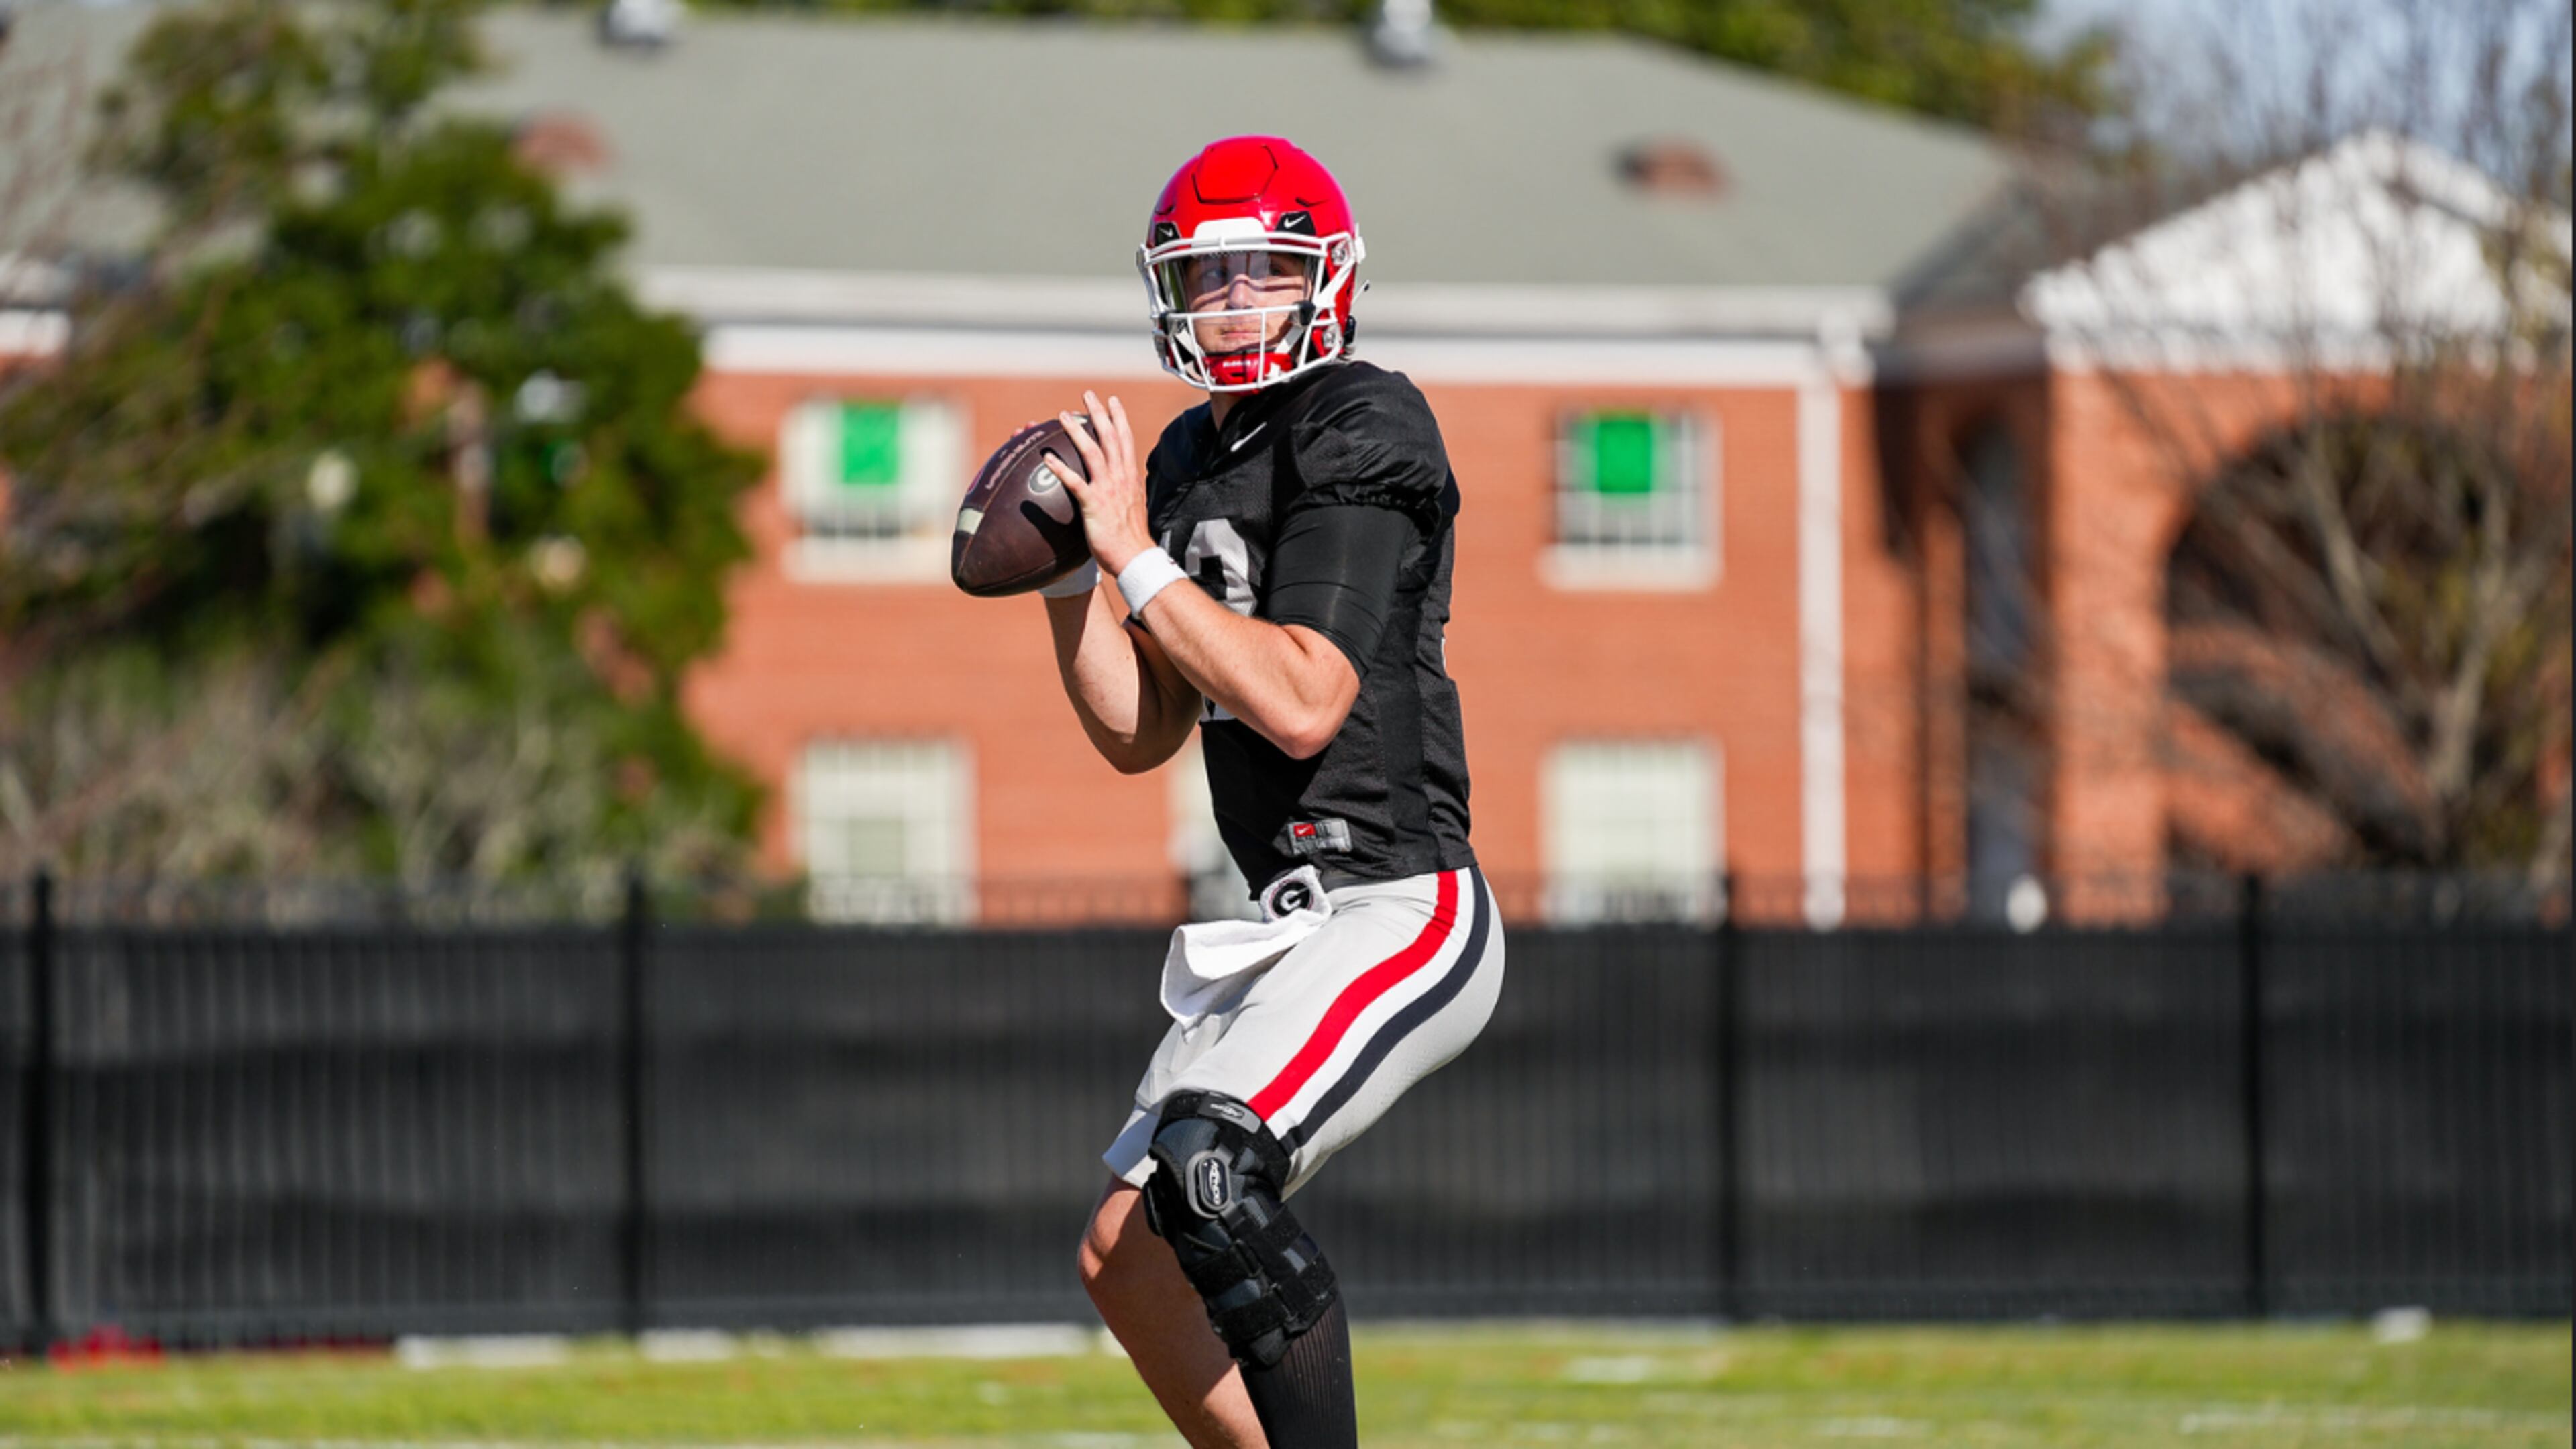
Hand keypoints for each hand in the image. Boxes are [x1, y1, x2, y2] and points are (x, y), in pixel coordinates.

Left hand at [1047, 392, 1154, 575]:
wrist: (1136, 558)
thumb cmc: (1131, 538)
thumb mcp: (1132, 508)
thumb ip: (1124, 492)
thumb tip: (1118, 487)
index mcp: (1130, 477)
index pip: (1126, 440)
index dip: (1119, 418)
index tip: (1112, 401)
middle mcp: (1121, 478)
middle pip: (1111, 438)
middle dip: (1099, 414)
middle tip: (1087, 395)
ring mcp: (1108, 490)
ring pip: (1093, 452)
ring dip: (1078, 432)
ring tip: (1063, 415)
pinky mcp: (1094, 504)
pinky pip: (1075, 483)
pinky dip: (1061, 469)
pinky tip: (1046, 458)